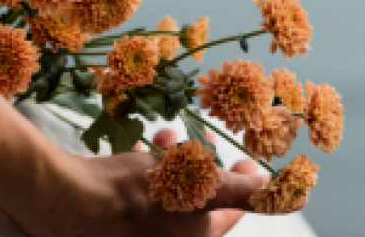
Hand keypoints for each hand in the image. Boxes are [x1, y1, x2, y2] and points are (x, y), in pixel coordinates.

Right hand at [9, 130, 269, 236]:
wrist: (67, 198)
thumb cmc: (136, 194)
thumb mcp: (202, 187)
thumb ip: (246, 192)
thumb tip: (297, 196)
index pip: (230, 215)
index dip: (242, 182)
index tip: (242, 156)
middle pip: (197, 201)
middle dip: (201, 166)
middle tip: (201, 139)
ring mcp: (135, 232)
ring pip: (166, 192)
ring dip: (171, 163)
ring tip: (165, 137)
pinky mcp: (109, 218)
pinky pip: (136, 192)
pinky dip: (142, 168)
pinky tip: (137, 146)